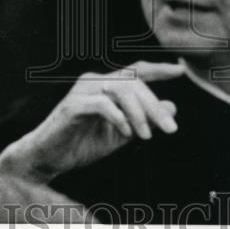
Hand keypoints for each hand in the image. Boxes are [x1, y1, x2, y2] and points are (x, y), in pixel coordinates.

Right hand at [0, 61, 183, 182]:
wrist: (49, 159)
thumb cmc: (82, 144)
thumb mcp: (122, 134)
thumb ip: (145, 120)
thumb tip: (172, 107)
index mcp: (106, 85)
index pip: (136, 71)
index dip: (158, 69)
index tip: (180, 71)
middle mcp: (95, 81)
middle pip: (133, 82)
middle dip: (154, 105)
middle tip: (171, 128)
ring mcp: (82, 90)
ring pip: (120, 90)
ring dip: (139, 113)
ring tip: (146, 136)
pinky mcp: (72, 105)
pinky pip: (102, 104)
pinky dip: (118, 117)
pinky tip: (127, 132)